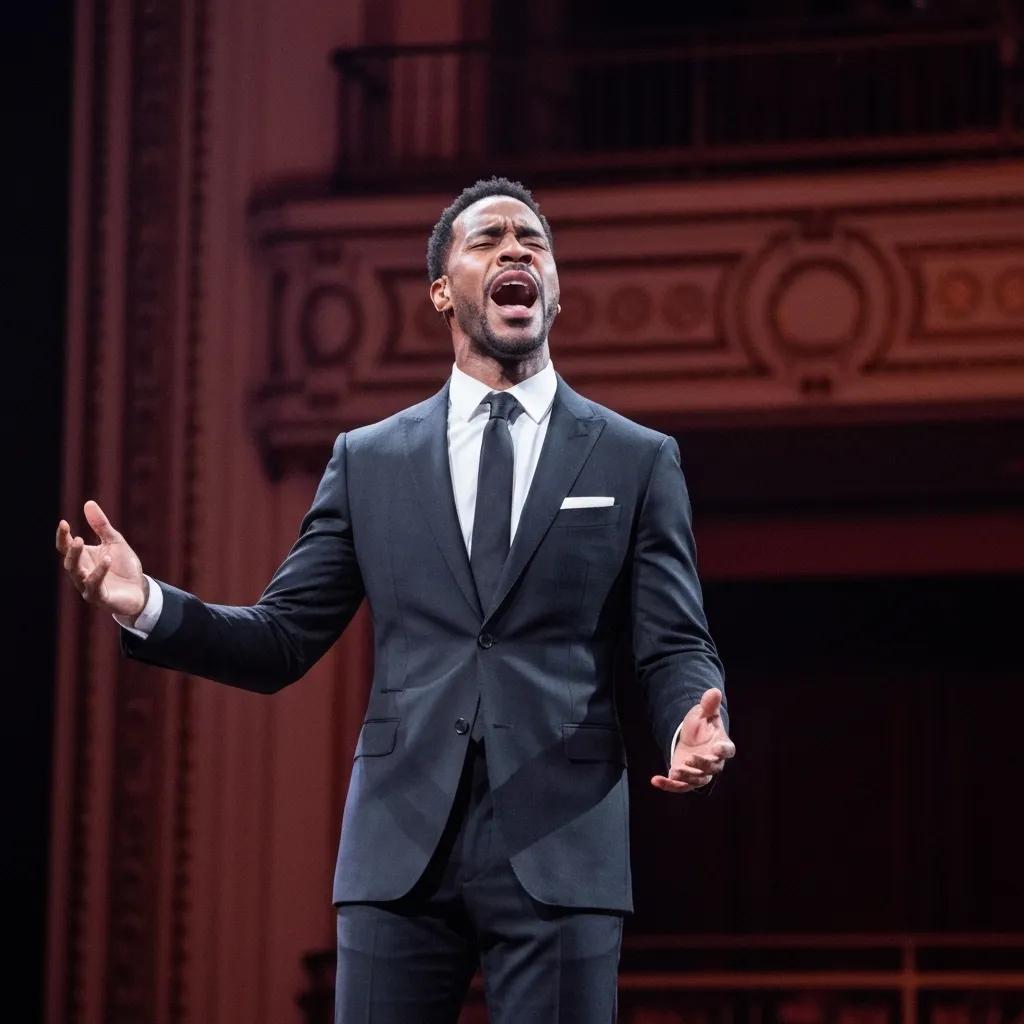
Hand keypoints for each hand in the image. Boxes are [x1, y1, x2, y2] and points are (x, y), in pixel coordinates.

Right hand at [56, 500, 147, 618]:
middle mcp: (81, 573)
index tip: (63, 523)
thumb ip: (101, 525)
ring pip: (77, 574)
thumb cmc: (123, 566)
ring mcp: (88, 587)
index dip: (63, 536)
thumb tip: (88, 503)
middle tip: (76, 538)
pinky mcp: (100, 597)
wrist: (140, 590)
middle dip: (71, 549)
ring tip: (82, 542)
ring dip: (78, 559)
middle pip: (69, 561)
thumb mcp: (114, 541)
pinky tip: (107, 559)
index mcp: (82, 558)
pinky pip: (95, 585)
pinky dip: (99, 572)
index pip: (66, 547)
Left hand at [651, 687, 734, 793]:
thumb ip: (709, 705)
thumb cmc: (701, 725)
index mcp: (721, 745)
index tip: (717, 749)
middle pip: (712, 768)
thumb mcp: (703, 713)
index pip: (727, 750)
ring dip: (686, 778)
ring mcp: (700, 773)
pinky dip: (667, 785)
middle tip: (689, 759)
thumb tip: (714, 691)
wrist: (691, 738)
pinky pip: (679, 786)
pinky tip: (655, 780)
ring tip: (674, 772)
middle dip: (701, 764)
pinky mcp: (686, 779)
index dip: (723, 750)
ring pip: (697, 780)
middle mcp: (714, 762)